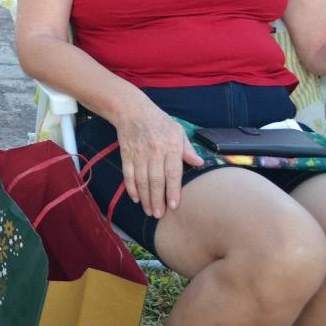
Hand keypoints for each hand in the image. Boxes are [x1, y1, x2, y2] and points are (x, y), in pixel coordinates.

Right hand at [114, 99, 204, 217]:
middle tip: (159, 215)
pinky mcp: (126, 154)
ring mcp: (139, 153)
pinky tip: (136, 198)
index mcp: (170, 146)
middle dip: (157, 199)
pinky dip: (131, 187)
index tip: (173, 206)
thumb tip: (200, 163)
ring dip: (145, 197)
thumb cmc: (159, 122)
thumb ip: (187, 149)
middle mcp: (154, 151)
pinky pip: (128, 174)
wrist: (133, 110)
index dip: (173, 191)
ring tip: (149, 211)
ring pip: (142, 180)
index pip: (173, 173)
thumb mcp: (178, 131)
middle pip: (156, 180)